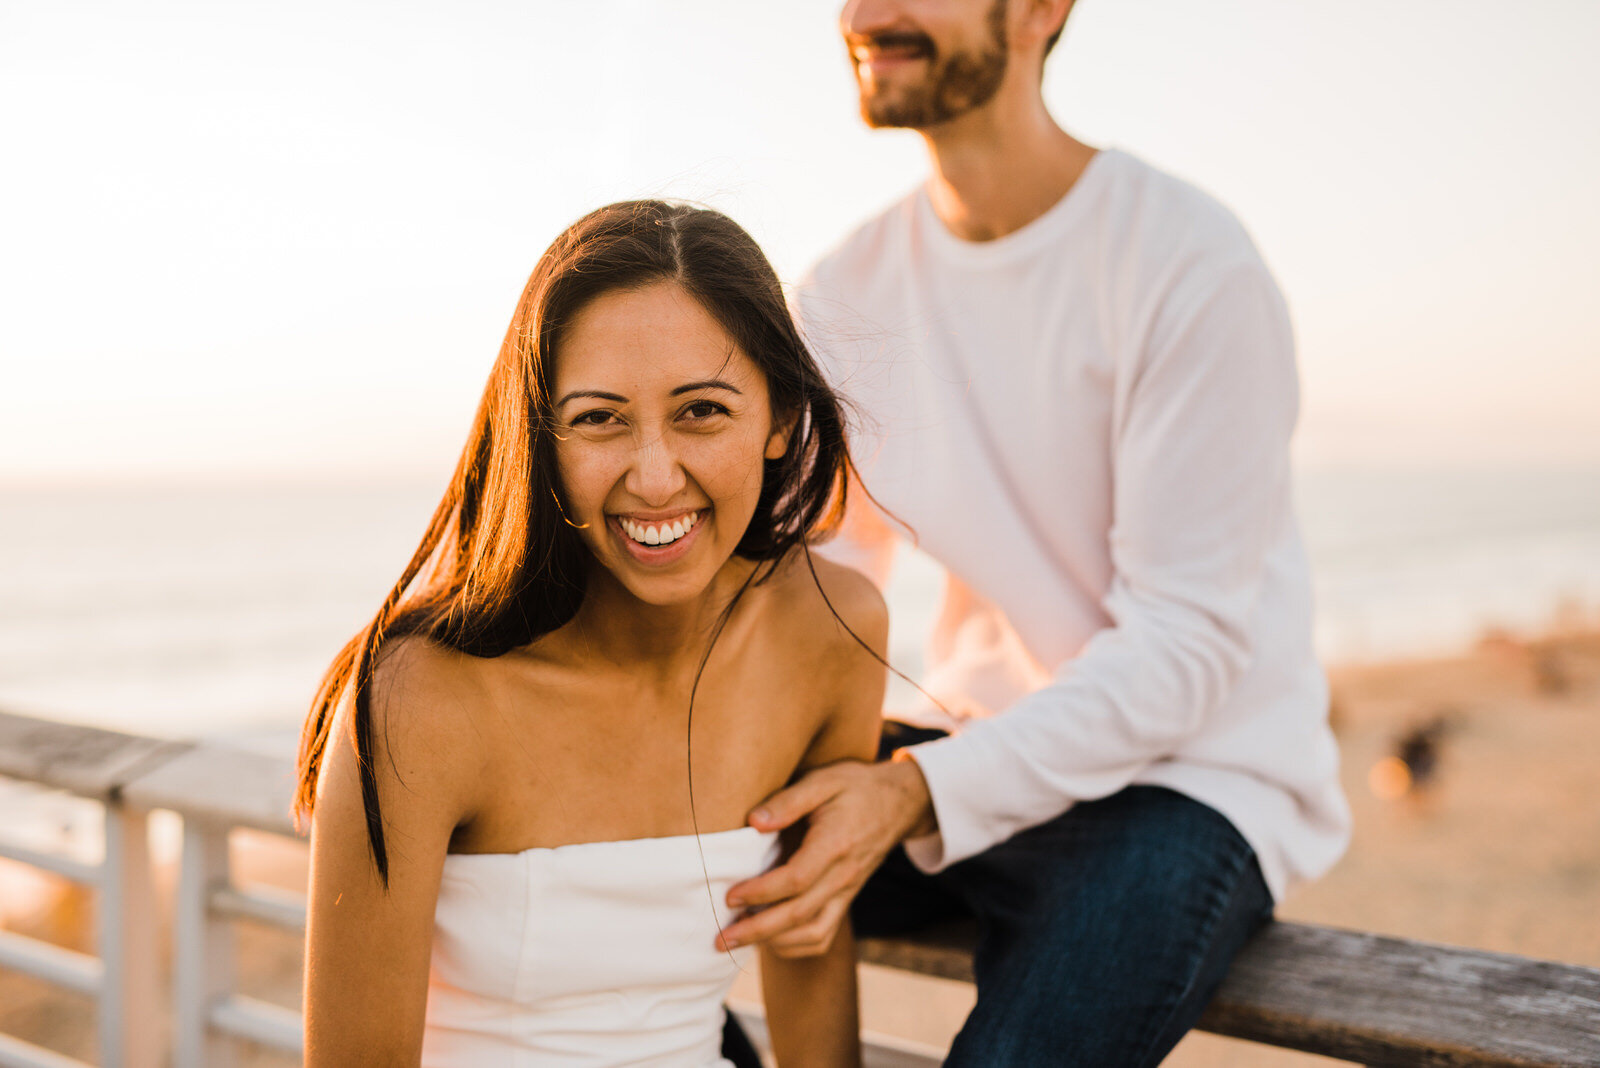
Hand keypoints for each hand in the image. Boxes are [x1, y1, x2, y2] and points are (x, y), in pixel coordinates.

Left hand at [717, 754, 934, 956]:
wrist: (899, 803)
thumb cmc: (855, 787)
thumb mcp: (823, 781)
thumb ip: (787, 801)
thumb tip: (753, 822)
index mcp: (835, 845)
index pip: (796, 880)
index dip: (760, 892)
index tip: (729, 896)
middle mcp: (843, 876)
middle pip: (800, 915)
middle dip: (757, 931)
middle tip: (721, 940)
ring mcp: (847, 891)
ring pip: (813, 932)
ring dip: (774, 943)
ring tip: (738, 941)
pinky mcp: (846, 899)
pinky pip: (824, 934)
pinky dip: (796, 946)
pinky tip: (769, 941)